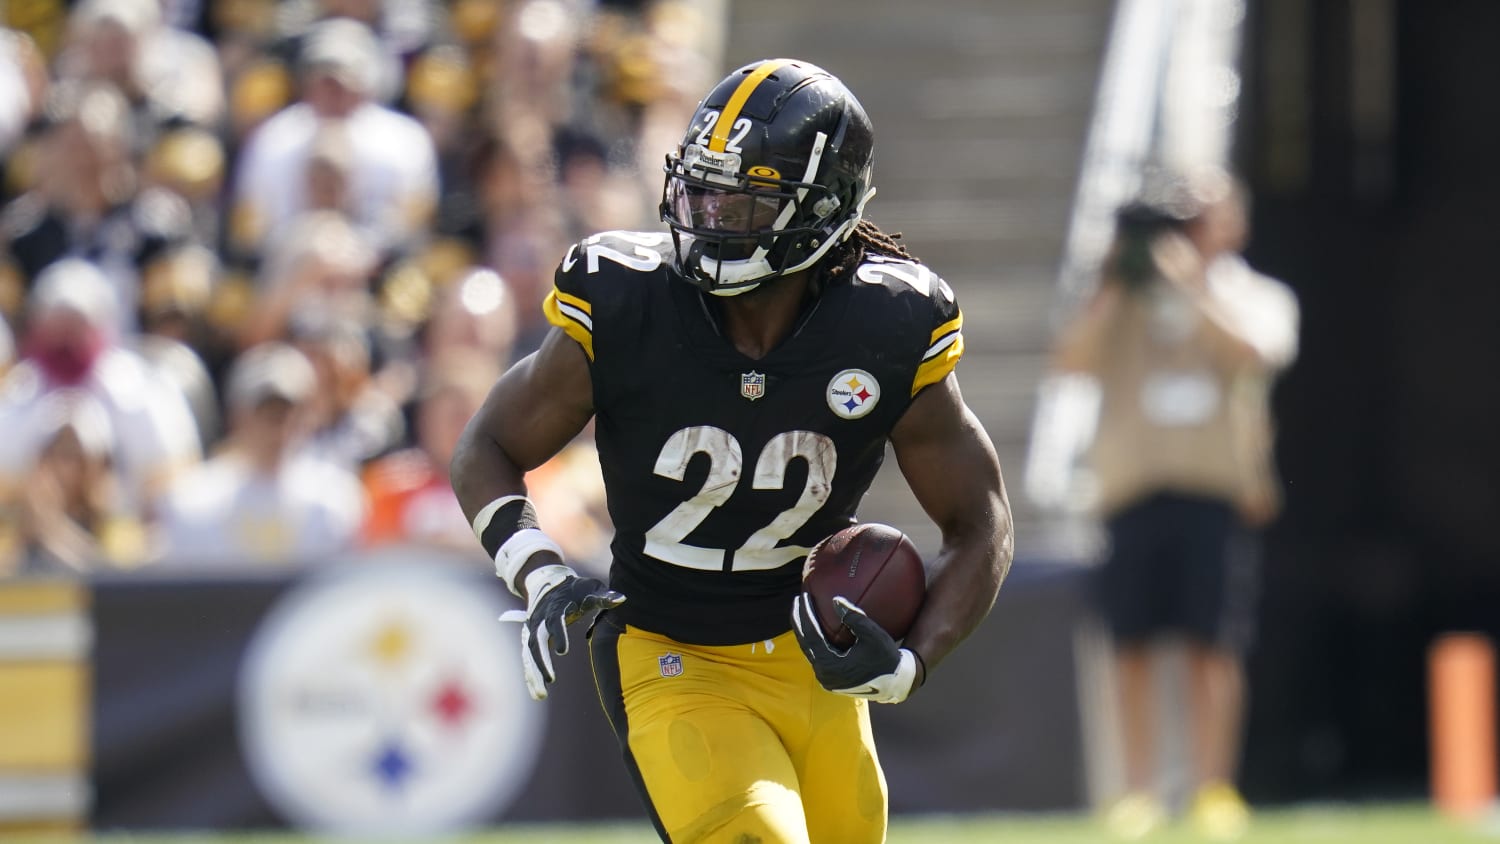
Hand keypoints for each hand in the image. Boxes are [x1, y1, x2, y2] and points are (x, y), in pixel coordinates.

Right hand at [499, 564, 623, 699]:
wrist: (548, 583)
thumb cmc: (575, 589)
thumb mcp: (590, 588)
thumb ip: (604, 596)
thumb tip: (622, 599)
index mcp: (555, 607)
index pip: (554, 621)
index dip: (558, 634)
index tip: (563, 651)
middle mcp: (540, 619)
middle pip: (536, 641)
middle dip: (541, 660)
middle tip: (550, 679)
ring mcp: (532, 630)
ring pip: (529, 654)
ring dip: (534, 673)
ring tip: (541, 694)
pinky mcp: (530, 639)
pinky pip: (528, 660)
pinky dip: (531, 676)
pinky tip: (538, 694)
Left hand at [791, 593, 918, 703]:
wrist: (895, 683)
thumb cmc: (886, 658)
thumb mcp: (873, 635)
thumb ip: (854, 617)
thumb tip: (835, 600)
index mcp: (830, 665)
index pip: (811, 635)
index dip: (805, 614)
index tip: (803, 596)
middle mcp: (824, 674)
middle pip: (805, 643)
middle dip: (799, 621)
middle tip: (797, 601)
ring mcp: (826, 679)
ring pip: (810, 651)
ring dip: (805, 631)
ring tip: (802, 612)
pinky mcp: (831, 679)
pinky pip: (817, 656)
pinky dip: (814, 641)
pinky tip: (815, 629)